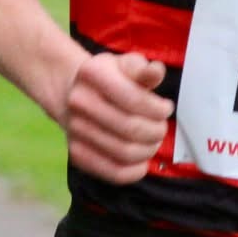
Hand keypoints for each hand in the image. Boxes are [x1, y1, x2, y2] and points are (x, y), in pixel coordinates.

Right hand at [61, 51, 172, 184]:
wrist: (72, 93)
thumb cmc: (107, 78)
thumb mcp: (125, 64)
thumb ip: (143, 69)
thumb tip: (156, 71)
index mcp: (92, 74)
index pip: (133, 99)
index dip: (158, 108)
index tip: (165, 108)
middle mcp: (79, 101)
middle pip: (130, 128)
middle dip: (156, 131)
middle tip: (161, 127)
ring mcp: (75, 129)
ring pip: (124, 152)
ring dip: (149, 150)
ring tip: (153, 141)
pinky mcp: (77, 153)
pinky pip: (112, 172)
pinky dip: (135, 171)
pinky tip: (142, 161)